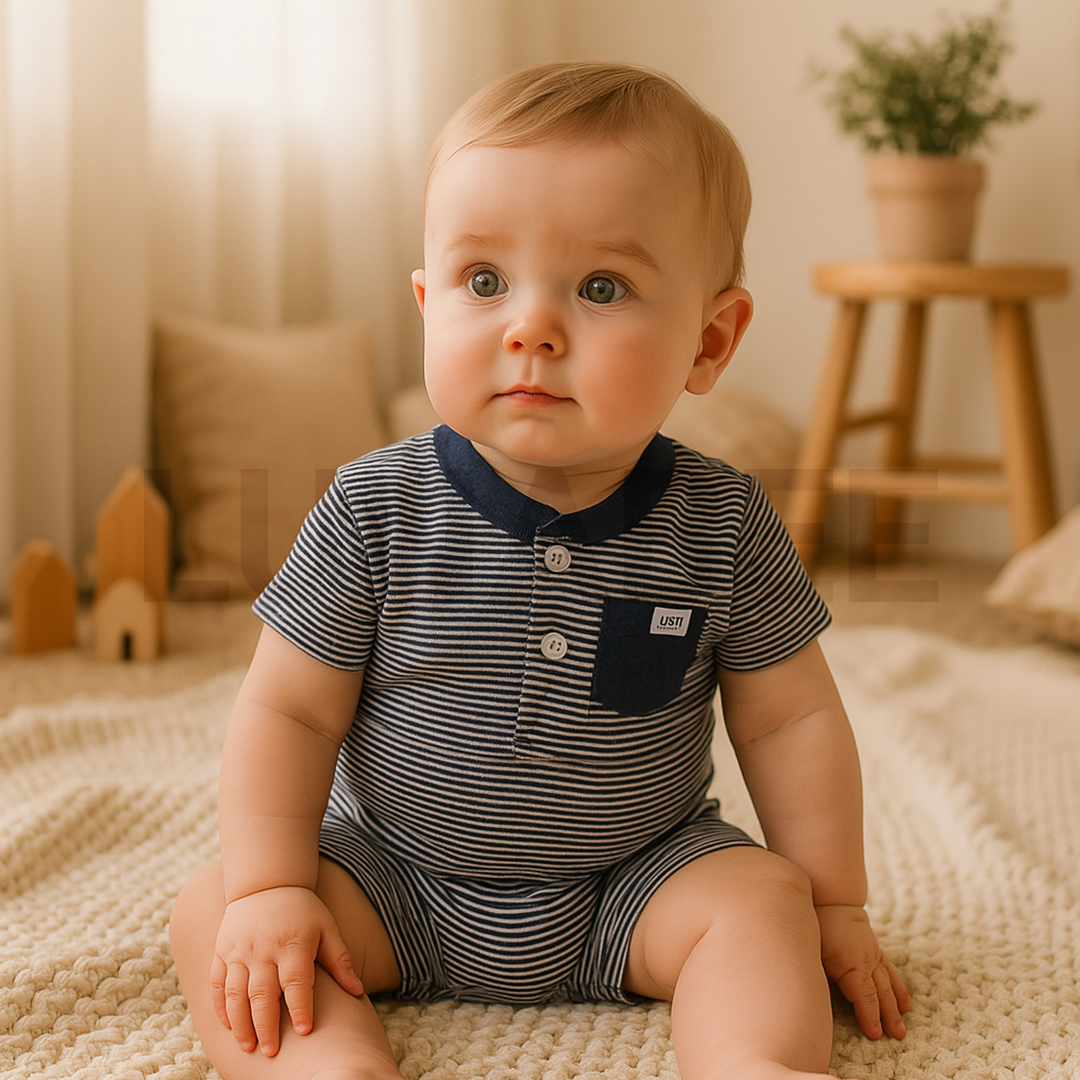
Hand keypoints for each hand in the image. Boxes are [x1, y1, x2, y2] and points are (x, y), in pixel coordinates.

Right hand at [210, 886, 364, 1056]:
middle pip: (263, 993)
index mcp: (293, 943)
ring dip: (240, 1022)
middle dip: (266, 1025)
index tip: (305, 1031)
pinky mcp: (222, 952)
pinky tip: (227, 1027)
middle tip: (271, 1051)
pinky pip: (217, 983)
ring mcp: (239, 951)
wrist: (267, 882)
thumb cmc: (303, 910)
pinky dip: (220, 1007)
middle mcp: (264, 949)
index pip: (296, 981)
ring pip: (236, 993)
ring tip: (248, 1046)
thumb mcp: (327, 928)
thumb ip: (339, 960)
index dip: (301, 1007)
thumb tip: (357, 992)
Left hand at [816, 904, 909, 1040]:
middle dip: (888, 1016)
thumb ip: (819, 974)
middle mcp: (866, 961)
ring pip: (888, 984)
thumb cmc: (818, 927)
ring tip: (902, 1026)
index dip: (870, 1016)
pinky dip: (898, 988)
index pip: (863, 996)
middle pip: (880, 993)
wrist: (831, 898)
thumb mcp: (813, 951)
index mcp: (850, 965)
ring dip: (895, 1006)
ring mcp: (873, 954)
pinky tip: (904, 1003)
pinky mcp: (876, 949)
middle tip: (897, 1036)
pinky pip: (890, 971)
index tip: (876, 1035)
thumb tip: (816, 997)